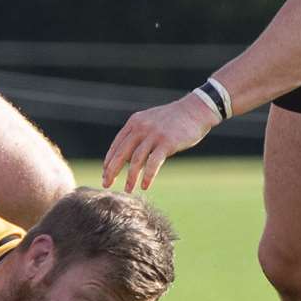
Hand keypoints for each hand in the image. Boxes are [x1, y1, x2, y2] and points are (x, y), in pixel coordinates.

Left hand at [102, 93, 218, 191]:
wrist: (195, 110)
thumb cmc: (173, 119)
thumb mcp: (150, 121)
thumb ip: (138, 135)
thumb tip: (127, 158)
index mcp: (134, 123)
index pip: (117, 145)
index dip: (109, 161)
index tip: (105, 174)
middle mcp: (141, 128)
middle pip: (122, 153)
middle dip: (112, 171)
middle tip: (106, 184)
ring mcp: (154, 135)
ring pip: (136, 160)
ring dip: (130, 177)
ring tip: (128, 190)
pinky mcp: (167, 143)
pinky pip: (153, 163)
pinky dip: (147, 176)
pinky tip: (145, 186)